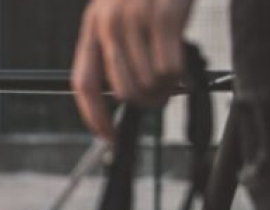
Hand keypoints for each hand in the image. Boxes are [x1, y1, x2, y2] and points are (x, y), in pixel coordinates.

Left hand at [72, 0, 195, 138]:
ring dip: (166, 88)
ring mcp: (135, 20)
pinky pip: (170, 69)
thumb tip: (128, 94)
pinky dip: (181, 74)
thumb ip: (118, 47)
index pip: (84, 83)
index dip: (94, 116)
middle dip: (146, 102)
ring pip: (148, 84)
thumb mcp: (124, 10)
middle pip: (122, 91)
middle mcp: (109, 24)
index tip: (109, 137)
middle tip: (163, 96)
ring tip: (176, 72)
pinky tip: (185, 60)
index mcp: (94, 26)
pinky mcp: (163, 17)